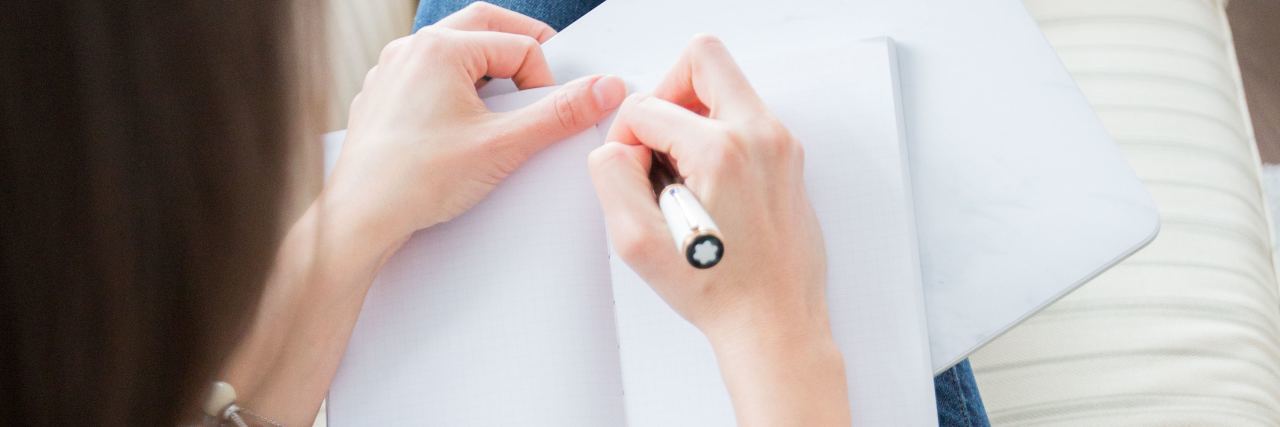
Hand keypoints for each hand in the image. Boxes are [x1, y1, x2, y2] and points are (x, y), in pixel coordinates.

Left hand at [326, 2, 626, 252]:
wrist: (360, 219)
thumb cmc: (414, 181)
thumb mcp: (503, 146)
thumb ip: (559, 115)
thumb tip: (601, 90)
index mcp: (439, 48)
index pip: (519, 45)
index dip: (544, 80)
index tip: (547, 114)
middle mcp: (411, 50)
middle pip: (484, 27)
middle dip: (520, 52)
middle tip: (542, 81)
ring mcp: (392, 72)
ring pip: (454, 51)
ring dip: (486, 70)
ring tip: (501, 108)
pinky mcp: (383, 97)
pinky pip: (429, 76)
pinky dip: (456, 89)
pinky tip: (464, 127)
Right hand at [587, 35, 848, 425]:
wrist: (774, 324)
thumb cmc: (719, 291)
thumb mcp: (637, 242)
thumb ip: (611, 176)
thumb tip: (619, 148)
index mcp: (721, 150)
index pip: (647, 107)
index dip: (624, 138)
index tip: (633, 174)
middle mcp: (760, 136)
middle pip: (702, 59)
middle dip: (665, 92)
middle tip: (656, 138)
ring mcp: (780, 145)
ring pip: (726, 86)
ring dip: (691, 116)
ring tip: (681, 171)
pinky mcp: (788, 160)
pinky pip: (745, 118)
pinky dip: (716, 136)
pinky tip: (705, 185)